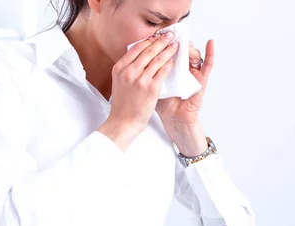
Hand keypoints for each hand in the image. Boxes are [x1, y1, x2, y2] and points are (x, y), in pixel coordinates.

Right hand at [98, 32, 178, 150]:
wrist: (123, 121)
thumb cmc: (122, 103)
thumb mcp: (119, 81)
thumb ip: (127, 68)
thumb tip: (138, 55)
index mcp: (119, 68)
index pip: (136, 48)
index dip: (148, 40)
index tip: (156, 36)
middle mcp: (129, 71)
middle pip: (148, 51)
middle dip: (161, 41)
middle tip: (169, 36)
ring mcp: (140, 79)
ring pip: (157, 59)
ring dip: (168, 50)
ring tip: (175, 45)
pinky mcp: (151, 88)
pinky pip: (163, 72)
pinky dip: (169, 64)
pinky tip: (173, 61)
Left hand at [155, 40, 214, 155]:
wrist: (172, 119)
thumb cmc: (162, 103)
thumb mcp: (152, 82)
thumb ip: (148, 69)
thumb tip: (137, 54)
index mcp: (171, 67)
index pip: (169, 49)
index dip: (163, 41)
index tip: (157, 34)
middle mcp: (183, 67)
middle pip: (181, 49)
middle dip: (174, 42)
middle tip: (168, 35)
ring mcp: (193, 72)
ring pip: (193, 53)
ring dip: (187, 47)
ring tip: (181, 45)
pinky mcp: (202, 79)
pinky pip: (208, 65)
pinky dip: (210, 53)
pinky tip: (210, 43)